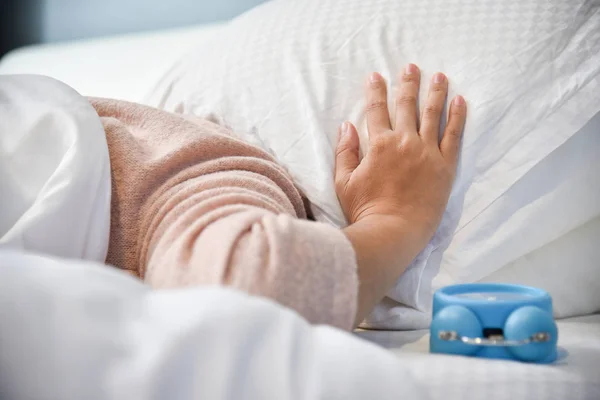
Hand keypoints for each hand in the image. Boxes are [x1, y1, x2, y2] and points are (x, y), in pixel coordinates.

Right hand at [336, 64, 465, 324]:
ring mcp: (428, 152)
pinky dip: (458, 116)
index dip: (376, 90)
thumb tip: (347, 125)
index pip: (377, 109)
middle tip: (411, 67)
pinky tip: (460, 100)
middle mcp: (405, 142)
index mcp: (379, 144)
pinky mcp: (446, 166)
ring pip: (433, 114)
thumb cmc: (365, 210)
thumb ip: (345, 151)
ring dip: (435, 92)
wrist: (394, 232)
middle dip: (407, 84)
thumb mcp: (344, 182)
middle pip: (406, 105)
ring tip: (438, 76)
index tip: (376, 75)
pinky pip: (455, 136)